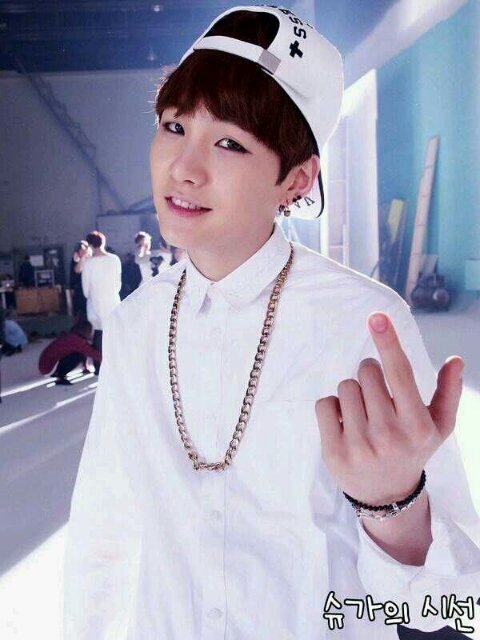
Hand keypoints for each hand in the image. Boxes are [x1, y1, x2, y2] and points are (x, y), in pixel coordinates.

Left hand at [315, 312, 463, 505]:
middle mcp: (389, 435)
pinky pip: (324, 404)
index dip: (388, 342)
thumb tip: (455, 359)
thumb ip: (447, 392)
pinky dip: (332, 409)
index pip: (400, 373)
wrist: (386, 496)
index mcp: (418, 425)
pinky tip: (344, 425)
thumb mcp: (438, 427)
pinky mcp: (333, 452)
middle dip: (370, 376)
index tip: (376, 317)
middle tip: (377, 397)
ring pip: (344, 387)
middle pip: (366, 373)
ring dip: (352, 394)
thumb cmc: (412, 450)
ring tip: (363, 415)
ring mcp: (359, 445)